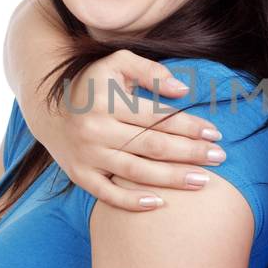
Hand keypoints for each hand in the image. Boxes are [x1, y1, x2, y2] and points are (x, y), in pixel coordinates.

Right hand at [27, 50, 227, 211]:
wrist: (47, 108)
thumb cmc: (93, 84)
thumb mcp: (118, 63)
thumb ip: (150, 71)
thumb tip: (182, 91)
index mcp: (107, 101)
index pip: (157, 117)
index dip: (189, 126)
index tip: (215, 133)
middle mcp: (95, 129)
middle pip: (151, 146)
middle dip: (189, 153)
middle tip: (219, 157)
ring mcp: (87, 155)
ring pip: (135, 171)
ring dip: (172, 178)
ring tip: (202, 181)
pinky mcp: (79, 175)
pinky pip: (106, 194)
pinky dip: (131, 201)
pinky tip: (160, 203)